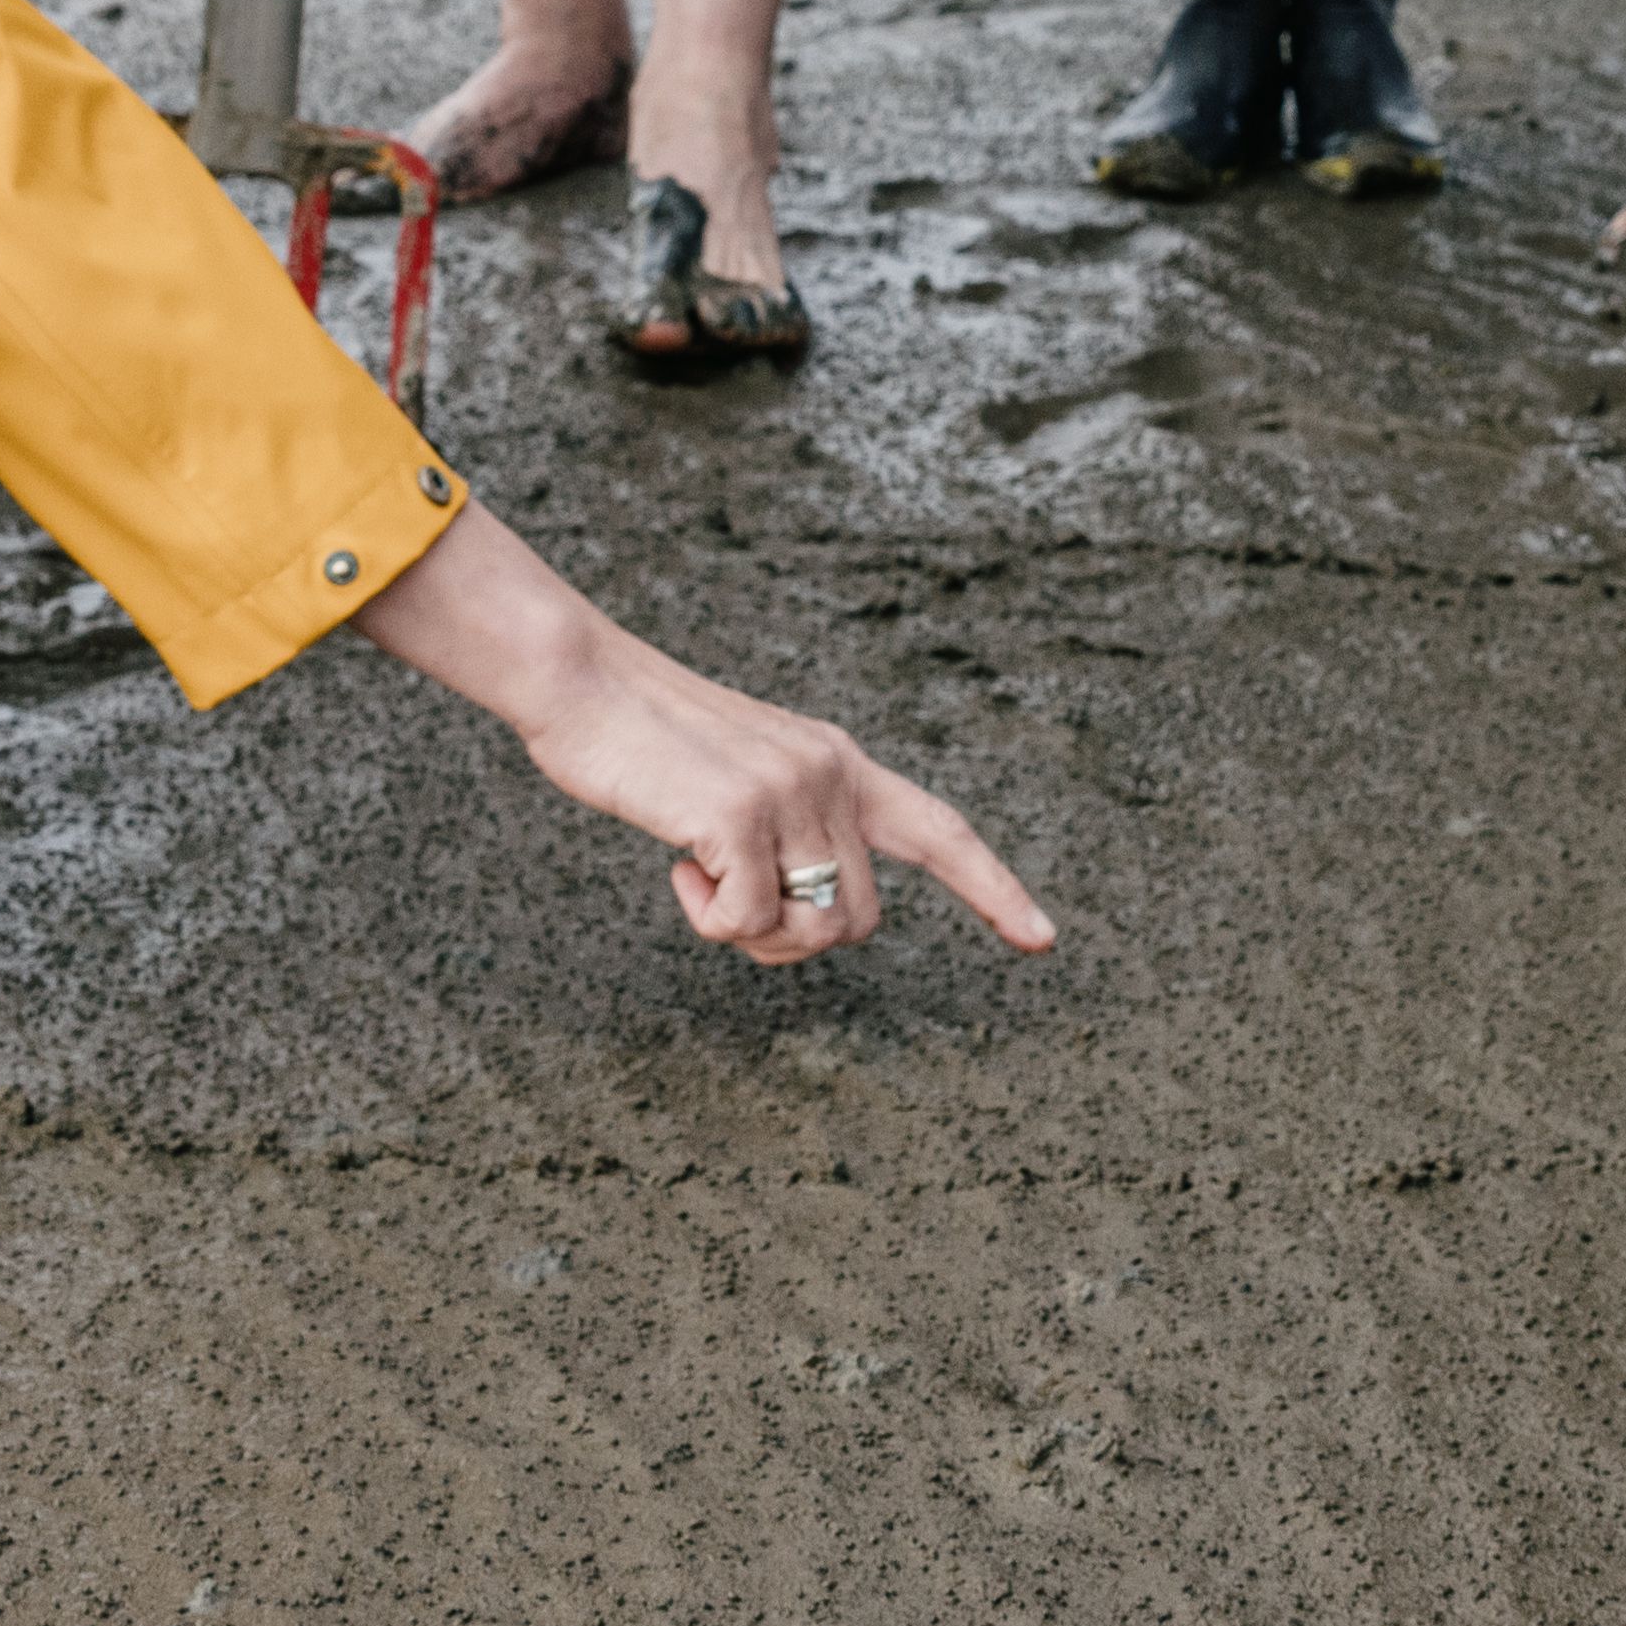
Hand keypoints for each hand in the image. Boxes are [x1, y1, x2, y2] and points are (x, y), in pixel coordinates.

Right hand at [356, 501, 1059, 963]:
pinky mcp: (742, 814)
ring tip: (699, 875)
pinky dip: (707, 919)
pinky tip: (676, 862)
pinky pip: (748, 924)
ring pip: (814, 931)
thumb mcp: (744, 780)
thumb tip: (809, 917)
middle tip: (725, 902)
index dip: (995, 889)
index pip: (941, 831)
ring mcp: (792, 791)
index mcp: (840, 762)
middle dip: (793, 939)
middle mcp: (832, 773)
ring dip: (750, 934)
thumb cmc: (647, 744)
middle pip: (859, 919)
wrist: (583, 682)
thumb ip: (795, 832)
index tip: (1042, 943)